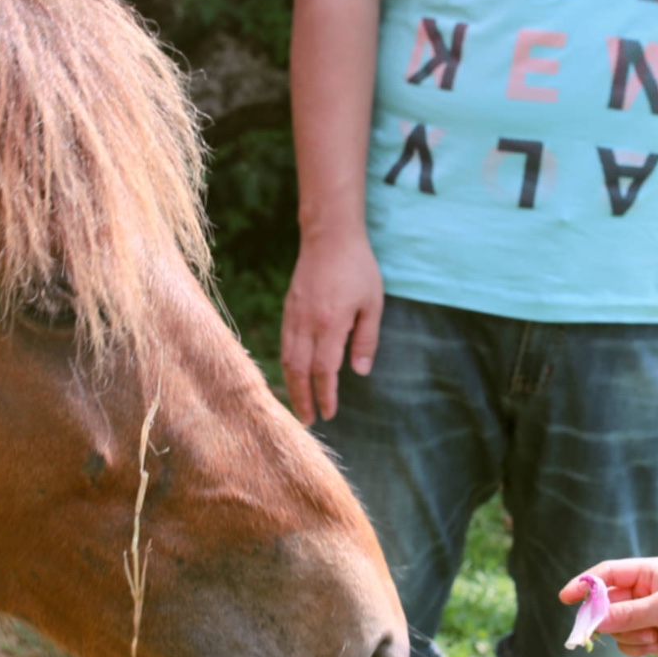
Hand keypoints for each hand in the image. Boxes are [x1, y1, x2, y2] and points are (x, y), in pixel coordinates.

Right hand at [280, 230, 382, 424]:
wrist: (329, 236)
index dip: (325, 394)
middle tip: (308, 420)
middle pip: (299, 370)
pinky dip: (287, 364)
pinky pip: (284, 343)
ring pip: (287, 358)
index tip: (329, 412)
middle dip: (302, 398)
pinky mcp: (288, 308)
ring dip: (292, 384)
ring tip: (299, 403)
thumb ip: (366, 338)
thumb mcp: (373, 303)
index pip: (324, 370)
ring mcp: (293, 315)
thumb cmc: (357, 268)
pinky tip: (293, 373)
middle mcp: (307, 323)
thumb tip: (360, 371)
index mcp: (330, 324)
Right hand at [560, 559, 657, 656]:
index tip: (565, 598)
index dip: (585, 584)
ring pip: (616, 627)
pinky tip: (657, 646)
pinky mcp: (654, 638)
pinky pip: (629, 644)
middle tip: (598, 631)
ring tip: (653, 636)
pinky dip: (638, 647)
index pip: (608, 573)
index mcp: (649, 572)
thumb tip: (593, 620)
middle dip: (606, 618)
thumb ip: (627, 614)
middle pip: (607, 604)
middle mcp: (646, 592)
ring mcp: (649, 616)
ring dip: (629, 635)